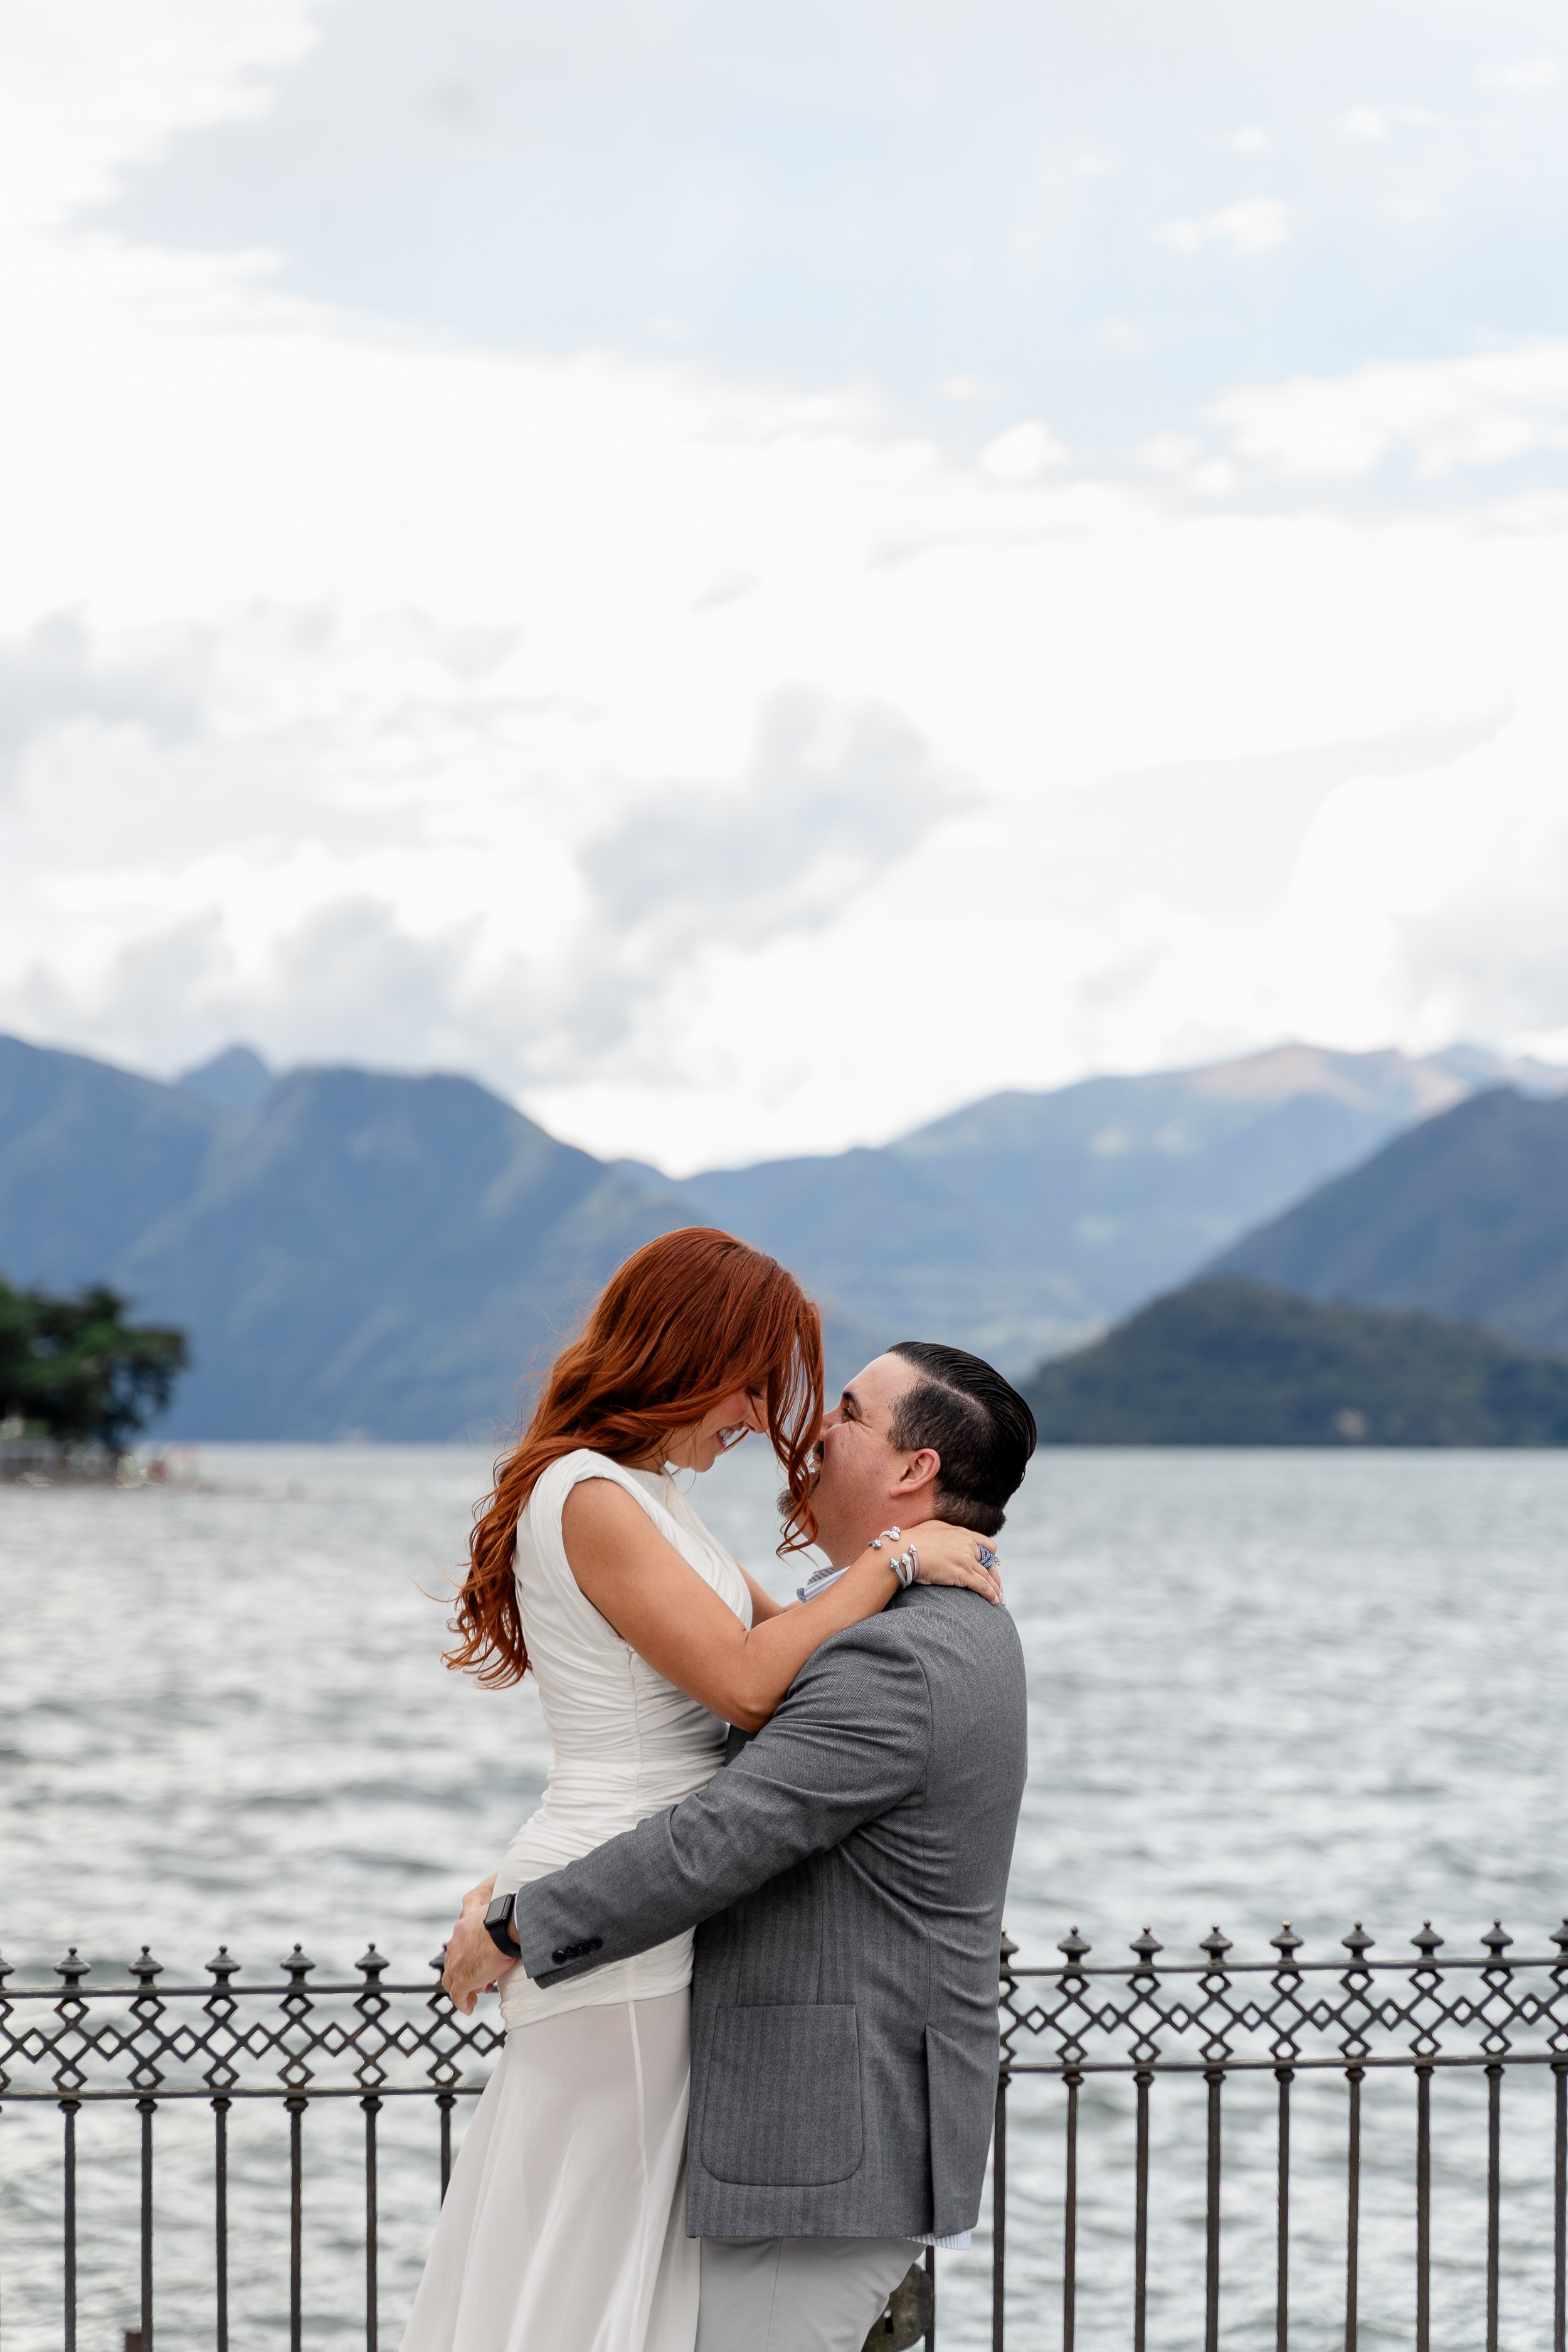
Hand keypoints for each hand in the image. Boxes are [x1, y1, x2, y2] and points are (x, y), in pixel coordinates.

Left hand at [441, 1874, 516, 2014]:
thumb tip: (509, 1926)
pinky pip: (457, 1996)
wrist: (504, 1928)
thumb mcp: (495, 1918)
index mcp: (463, 1928)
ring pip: (452, 1981)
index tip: (474, 1964)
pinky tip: (469, 2008)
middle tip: (476, 1981)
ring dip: (462, 1990)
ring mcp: (457, 1963)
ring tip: (473, 1996)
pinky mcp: (462, 1979)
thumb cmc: (506, 1919)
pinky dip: (463, 2004)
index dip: (465, 1957)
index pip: (458, 1946)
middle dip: (463, 1974)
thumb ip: (494, 1924)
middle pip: (452, 1964)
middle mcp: (455, 1945)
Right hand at [899, 1519, 1002, 1603]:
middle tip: (998, 1587)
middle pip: (990, 1562)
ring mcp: (966, 1559)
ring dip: (995, 1589)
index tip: (991, 1567)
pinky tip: (993, 1601)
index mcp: (961, 1533)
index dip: (990, 1557)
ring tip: (999, 1599)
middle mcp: (967, 1544)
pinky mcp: (962, 1573)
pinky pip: (982, 1586)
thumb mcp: (933, 1528)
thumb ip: (946, 1533)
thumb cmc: (911, 1540)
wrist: (903, 1551)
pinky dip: (990, 1594)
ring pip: (987, 1576)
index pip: (987, 1544)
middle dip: (995, 1576)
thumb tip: (946, 1538)